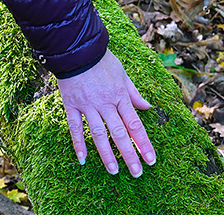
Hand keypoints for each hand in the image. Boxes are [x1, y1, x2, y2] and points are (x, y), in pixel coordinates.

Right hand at [57, 49, 155, 176]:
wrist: (77, 49)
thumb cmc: (102, 61)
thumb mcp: (123, 74)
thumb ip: (134, 93)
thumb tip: (148, 107)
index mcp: (121, 97)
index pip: (135, 125)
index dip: (144, 143)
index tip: (151, 160)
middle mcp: (106, 104)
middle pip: (119, 133)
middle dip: (129, 155)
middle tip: (137, 173)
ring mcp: (88, 106)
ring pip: (98, 134)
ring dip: (107, 154)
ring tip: (114, 171)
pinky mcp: (72, 105)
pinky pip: (75, 127)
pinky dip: (78, 143)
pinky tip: (83, 158)